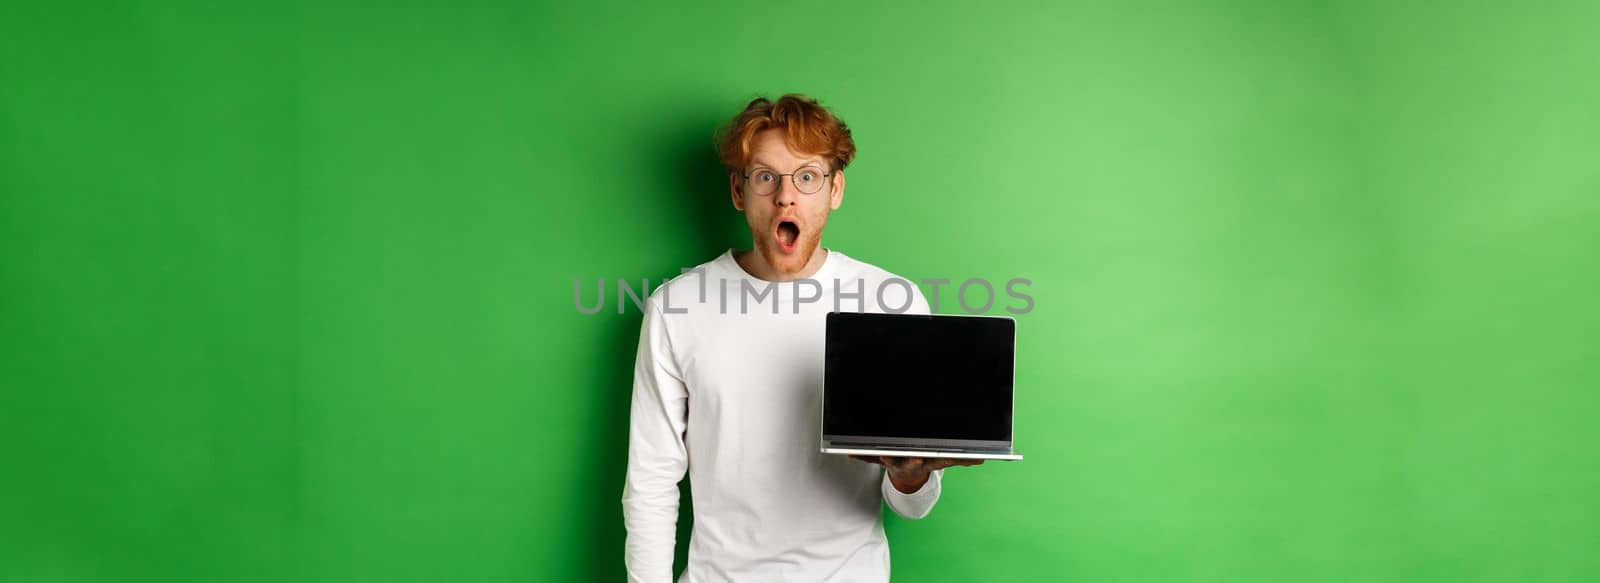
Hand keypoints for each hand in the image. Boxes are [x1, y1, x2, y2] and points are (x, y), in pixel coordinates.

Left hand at [848, 455, 984, 493]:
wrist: (910, 474)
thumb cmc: (927, 460)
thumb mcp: (944, 460)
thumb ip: (961, 459)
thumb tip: (982, 458)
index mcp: (919, 462)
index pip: (919, 461)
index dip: (917, 460)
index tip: (916, 458)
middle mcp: (903, 462)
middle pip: (897, 459)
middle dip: (891, 457)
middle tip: (884, 454)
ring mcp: (889, 460)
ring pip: (877, 458)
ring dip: (866, 456)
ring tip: (853, 451)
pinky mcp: (877, 459)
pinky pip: (865, 457)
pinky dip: (857, 455)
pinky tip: (845, 451)